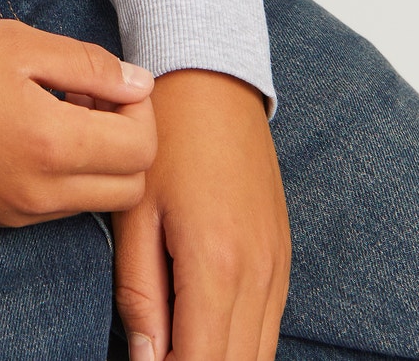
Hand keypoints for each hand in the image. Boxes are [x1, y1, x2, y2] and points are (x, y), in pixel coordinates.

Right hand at [0, 19, 156, 226]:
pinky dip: (67, 177)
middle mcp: (42, 191)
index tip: (110, 83)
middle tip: (94, 100)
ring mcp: (20, 213)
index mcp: (52, 142)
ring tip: (63, 114)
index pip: (141, 147)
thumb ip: (89, 64)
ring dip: (100, 162)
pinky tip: (36, 136)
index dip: (139, 110)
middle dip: (128, 142)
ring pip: (98, 202)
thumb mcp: (21, 44)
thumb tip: (139, 84)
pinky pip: (60, 209)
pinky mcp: (0, 220)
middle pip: (131, 187)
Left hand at [112, 70, 290, 360]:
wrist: (213, 84)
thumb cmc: (164, 141)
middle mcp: (258, 274)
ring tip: (176, 347)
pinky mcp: (283, 257)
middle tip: (156, 357)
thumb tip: (146, 359)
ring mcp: (278, 267)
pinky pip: (269, 325)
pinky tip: (206, 332)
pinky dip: (241, 342)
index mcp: (215, 264)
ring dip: (220, 358)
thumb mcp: (135, 212)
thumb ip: (140, 292)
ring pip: (260, 354)